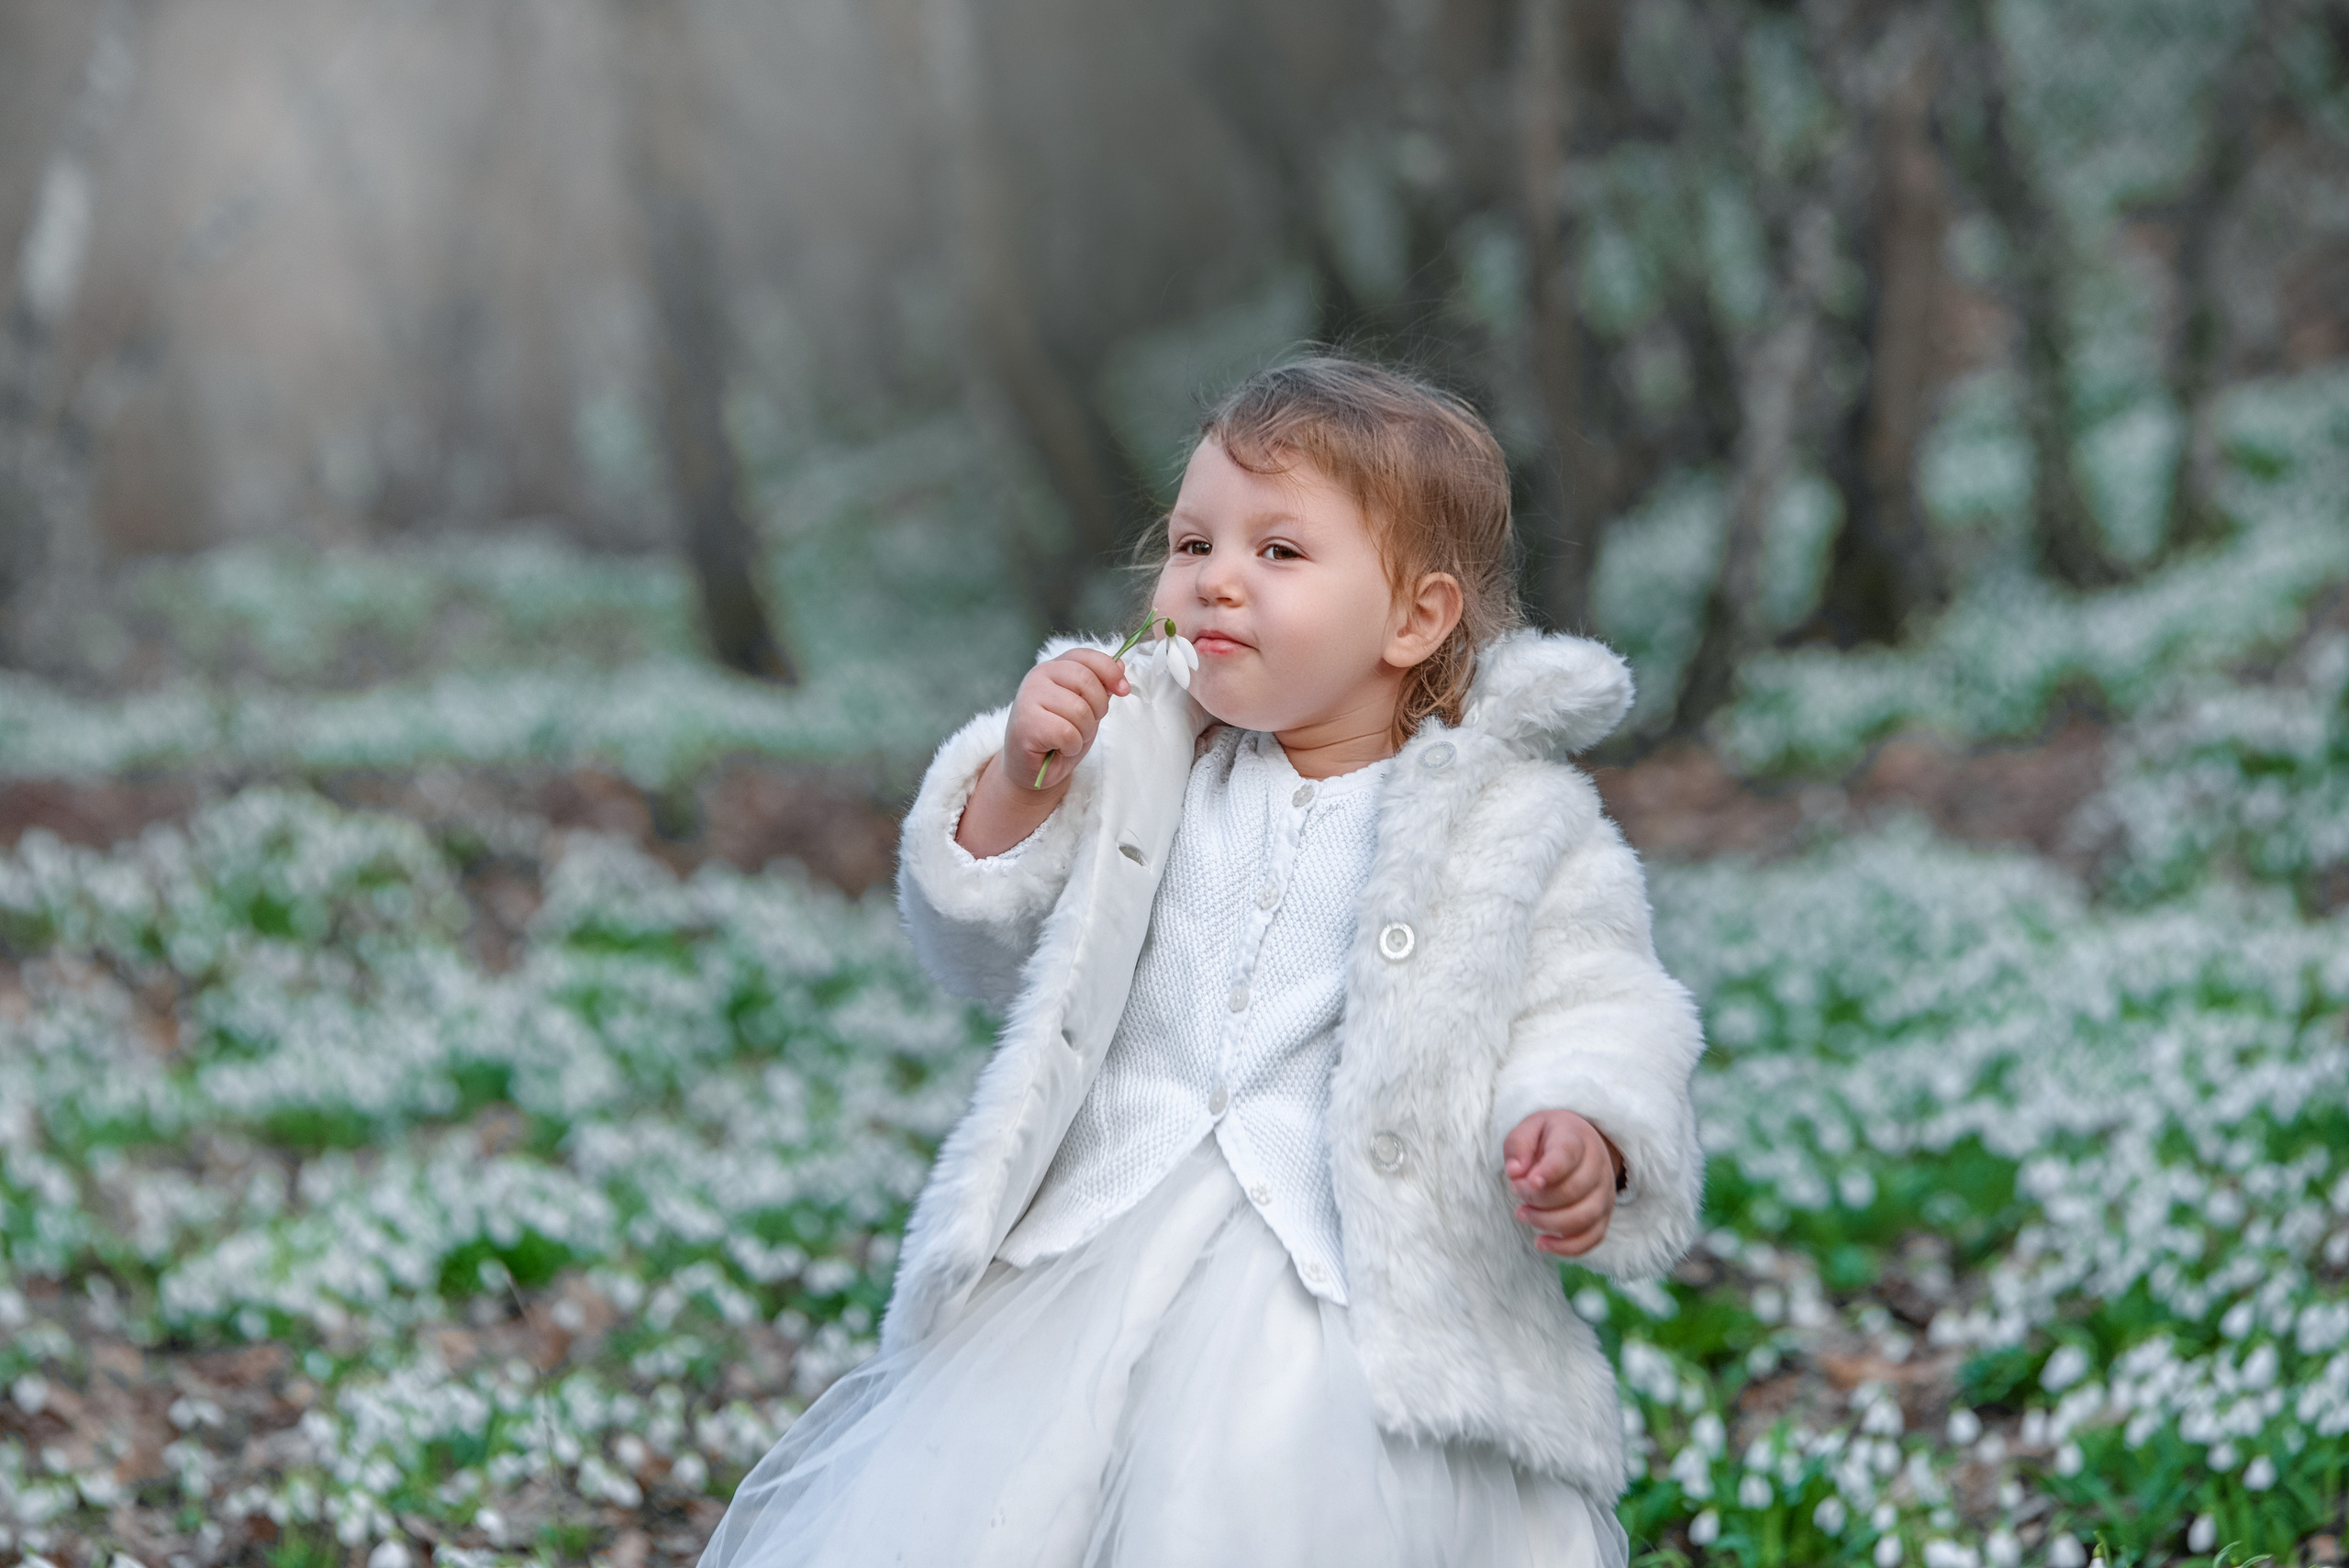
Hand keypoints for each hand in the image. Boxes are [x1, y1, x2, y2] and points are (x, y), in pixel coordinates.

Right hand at [1004, 649, 1130, 793]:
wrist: (1032, 769)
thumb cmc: (1058, 737)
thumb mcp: (1087, 708)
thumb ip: (1100, 686)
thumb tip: (1120, 665)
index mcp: (1053, 668)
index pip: (1087, 657)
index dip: (1110, 672)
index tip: (1123, 690)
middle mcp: (1038, 676)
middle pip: (1086, 681)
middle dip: (1098, 708)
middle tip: (1085, 725)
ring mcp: (1028, 698)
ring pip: (1079, 710)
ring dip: (1083, 732)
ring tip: (1069, 739)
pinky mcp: (1026, 724)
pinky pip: (1067, 733)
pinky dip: (1071, 746)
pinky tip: (1059, 748)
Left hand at [1503, 1110, 1623, 1257]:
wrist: (1581, 1143)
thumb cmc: (1549, 1138)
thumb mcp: (1529, 1128)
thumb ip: (1518, 1145)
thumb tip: (1515, 1172)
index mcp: (1576, 1140)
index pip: (1567, 1154)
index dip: (1550, 1170)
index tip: (1531, 1182)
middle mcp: (1597, 1166)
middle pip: (1573, 1190)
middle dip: (1538, 1198)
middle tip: (1515, 1190)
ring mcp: (1604, 1192)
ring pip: (1584, 1217)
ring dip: (1548, 1222)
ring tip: (1522, 1214)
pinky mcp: (1604, 1215)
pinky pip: (1592, 1238)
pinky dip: (1567, 1248)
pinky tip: (1542, 1243)